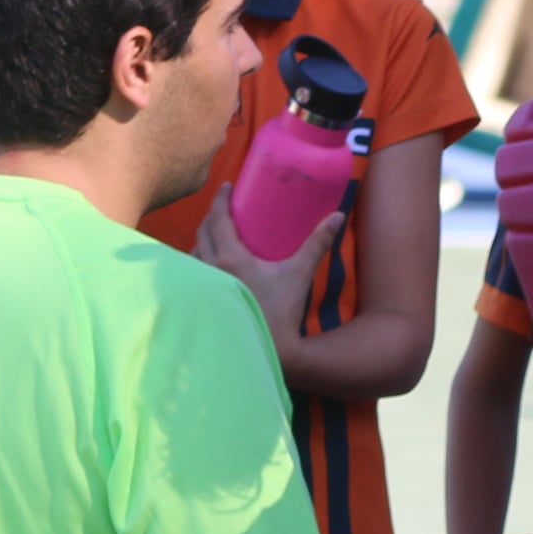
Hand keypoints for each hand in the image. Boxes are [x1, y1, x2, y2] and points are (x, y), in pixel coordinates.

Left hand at [198, 182, 341, 334]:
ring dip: (203, 238)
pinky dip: (200, 259)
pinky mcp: (205, 300)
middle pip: (202, 232)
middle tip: (225, 207)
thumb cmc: (281, 310)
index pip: (218, 219)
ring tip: (217, 233)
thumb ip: (318, 243)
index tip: (227, 186)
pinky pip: (195, 271)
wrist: (269, 347)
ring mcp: (204, 287)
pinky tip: (212, 264)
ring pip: (194, 252)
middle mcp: (210, 269)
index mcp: (230, 258)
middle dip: (211, 215)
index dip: (221, 199)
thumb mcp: (300, 273)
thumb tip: (337, 216)